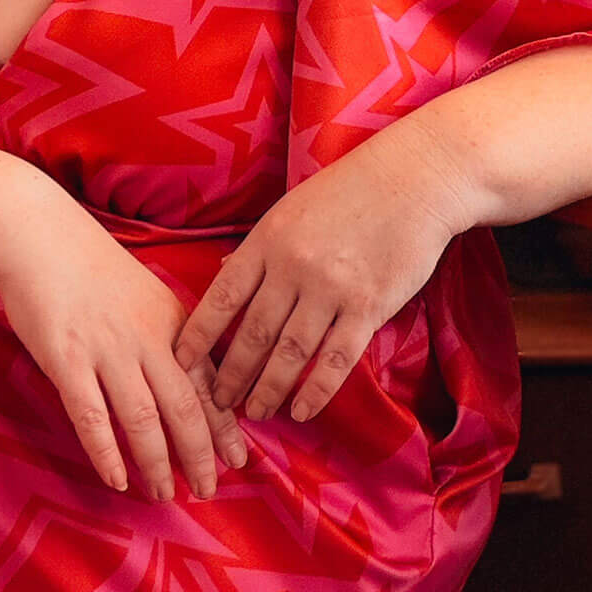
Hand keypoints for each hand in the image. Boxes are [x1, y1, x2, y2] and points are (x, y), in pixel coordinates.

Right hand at [0, 201, 249, 500]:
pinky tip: (116, 479)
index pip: (208, 382)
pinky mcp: (67, 360)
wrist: (39, 236)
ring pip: (143, 419)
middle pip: (185, 407)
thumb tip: (194, 379)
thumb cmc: (91, 267)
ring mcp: (106, 350)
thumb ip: (170, 334)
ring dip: (157, 463)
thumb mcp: (147, 294)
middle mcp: (147, 338)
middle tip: (209, 491)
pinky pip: (91, 416)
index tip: (239, 459)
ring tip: (164, 494)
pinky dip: (106, 452)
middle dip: (201, 454)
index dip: (224, 426)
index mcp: (171, 322)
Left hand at [171, 132, 467, 424]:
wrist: (410, 179)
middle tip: (218, 404)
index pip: (222, 297)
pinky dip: (316, 390)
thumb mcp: (290, 209)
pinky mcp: (369, 305)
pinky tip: (301, 411)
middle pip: (253, 333)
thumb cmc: (348, 191)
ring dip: (269, 389)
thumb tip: (222, 271)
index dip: (198, 335)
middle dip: (231, 375)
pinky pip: (336, 358)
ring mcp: (331, 288)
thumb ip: (259, 247)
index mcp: (268, 240)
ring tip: (255, 413)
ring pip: (290, 352)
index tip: (181, 363)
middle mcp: (293, 266)